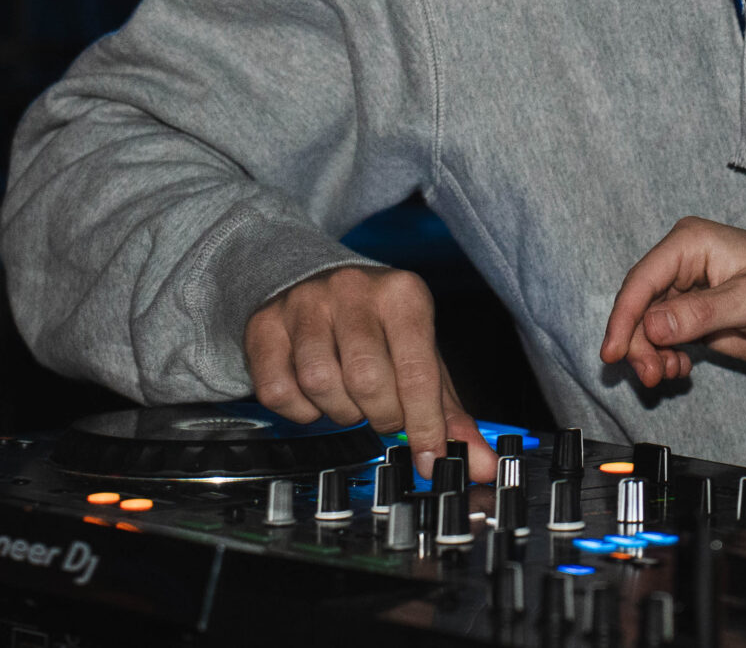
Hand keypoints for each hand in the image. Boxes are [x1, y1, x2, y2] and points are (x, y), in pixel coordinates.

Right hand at [245, 265, 488, 475]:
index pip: (417, 370)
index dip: (425, 423)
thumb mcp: (421, 358)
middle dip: (380, 414)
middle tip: (384, 413)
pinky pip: (279, 391)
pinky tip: (315, 395)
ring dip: (340, 410)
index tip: (431, 458)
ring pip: (320, 383)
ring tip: (350, 398)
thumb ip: (449, 413)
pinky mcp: (265, 324)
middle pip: (367, 380)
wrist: (316, 282)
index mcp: (402, 294)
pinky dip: (300, 410)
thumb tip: (480, 464)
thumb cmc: (378, 329)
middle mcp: (353, 290)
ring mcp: (305, 303)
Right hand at [600, 216, 745, 388]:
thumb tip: (652, 324)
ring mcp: (691, 294)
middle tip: (650, 374)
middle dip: (637, 342)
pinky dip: (664, 358)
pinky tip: (679, 371)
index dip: (623, 317)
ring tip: (666, 376)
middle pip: (639, 305)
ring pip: (648, 327)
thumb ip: (701, 313)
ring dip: (650, 354)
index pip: (643, 280)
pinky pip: (666, 340)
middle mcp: (686, 265)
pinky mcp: (700, 320)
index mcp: (693, 243)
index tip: (613, 353)